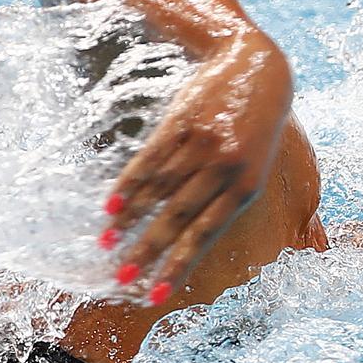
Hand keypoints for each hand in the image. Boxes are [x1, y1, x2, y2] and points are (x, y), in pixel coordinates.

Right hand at [100, 35, 291, 304]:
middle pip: (178, 218)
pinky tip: (110, 205)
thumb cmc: (253, 128)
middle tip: (120, 278)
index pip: (206, 236)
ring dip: (130, 220)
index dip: (178, 265)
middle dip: (148, 252)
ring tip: (106, 243)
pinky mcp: (184, 121)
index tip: (155, 294)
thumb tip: (187, 238)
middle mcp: (226, 169)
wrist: (256, 68)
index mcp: (247, 188)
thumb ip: (225, 197)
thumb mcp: (254, 165)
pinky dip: (129, 184)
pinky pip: (151, 159)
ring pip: (160, 191)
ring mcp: (204, 144)